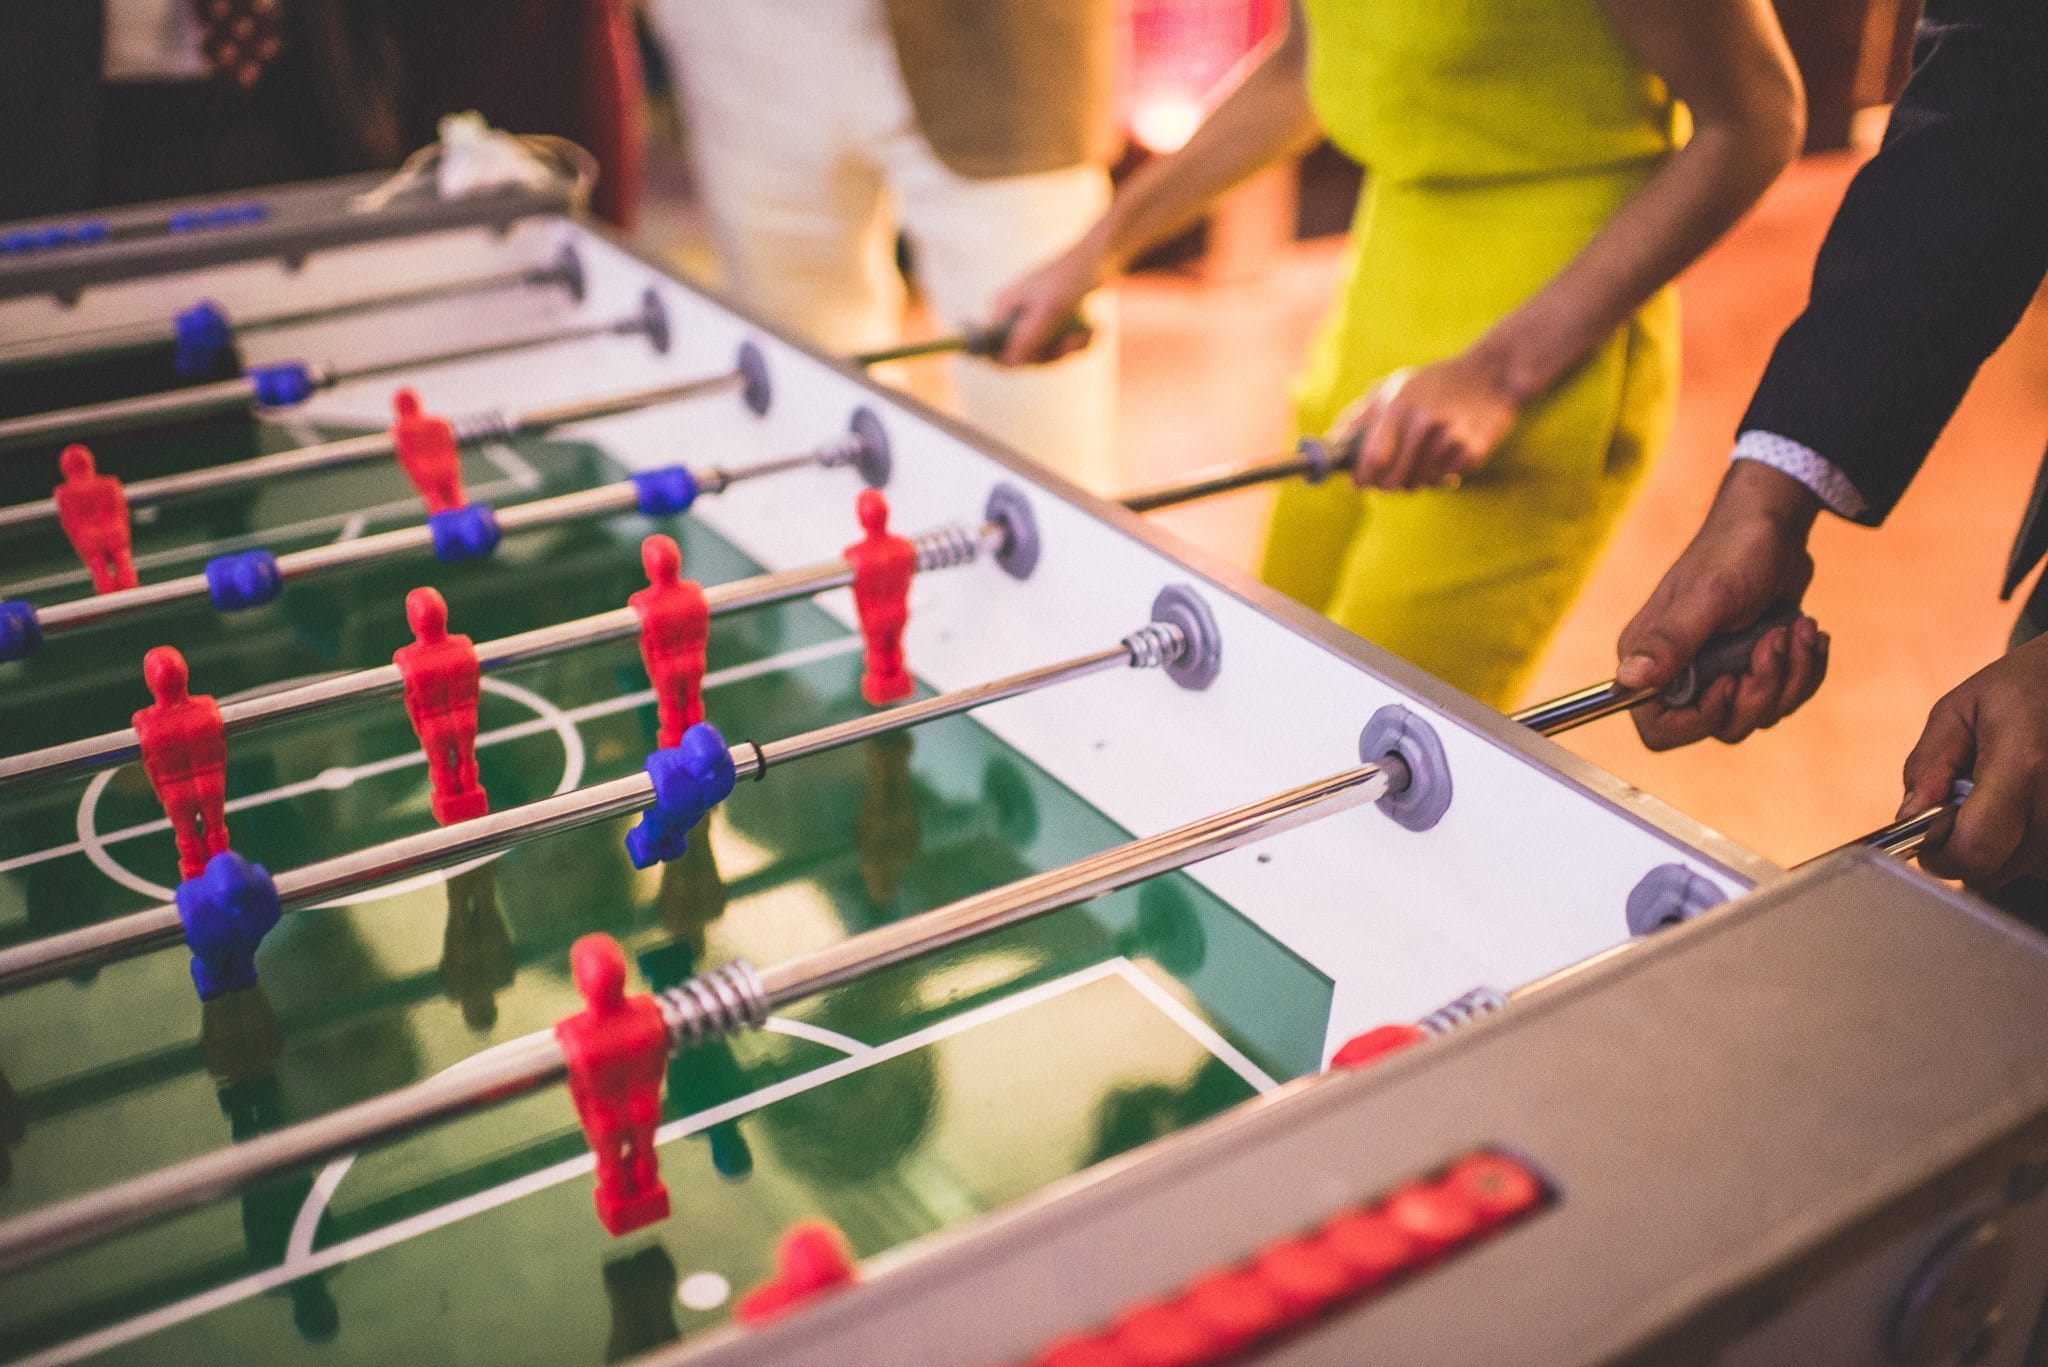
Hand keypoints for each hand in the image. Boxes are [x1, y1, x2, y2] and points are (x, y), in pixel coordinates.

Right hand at [988, 240, 1104, 366]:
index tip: (1042, 359)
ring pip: (1045, 355)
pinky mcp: (1050, 324)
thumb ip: (1028, 338)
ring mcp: (1031, 321)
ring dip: (1070, 348)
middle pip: (1024, 357)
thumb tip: (1008, 364)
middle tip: (1075, 342)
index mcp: (1001, 309)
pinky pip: (1060, 347)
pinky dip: (1077, 342)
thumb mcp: (1050, 310)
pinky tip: (1093, 330)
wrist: (1099, 257)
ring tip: (1090, 332)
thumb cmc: (1070, 278)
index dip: (1012, 362)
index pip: (992, 349)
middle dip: (1053, 353)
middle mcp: (1011, 316)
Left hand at [1335, 352, 1522, 491]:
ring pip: (1419, 483)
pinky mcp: (1472, 451)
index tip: (1358, 483)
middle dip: (1385, 484)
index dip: (1362, 478)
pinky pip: (1444, 481)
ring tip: (1420, 457)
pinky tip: (1444, 454)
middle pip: (1393, 480)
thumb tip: (1331, 444)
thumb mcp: (1393, 387)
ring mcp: (1450, 438)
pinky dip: (1440, 475)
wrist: (1490, 374)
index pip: (1373, 459)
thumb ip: (1359, 417)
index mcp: (1398, 406)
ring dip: (1414, 478)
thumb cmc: (1432, 383)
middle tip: (1387, 476)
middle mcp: (1424, 423)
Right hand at [1616, 461, 1828, 748]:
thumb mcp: (1708, 597)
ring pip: (1758, 716)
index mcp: (1652, 659)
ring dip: (1791, 674)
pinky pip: (1783, 699)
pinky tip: (1806, 632)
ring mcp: (1717, 673)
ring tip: (1796, 628)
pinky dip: (1806, 669)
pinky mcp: (1751, 669)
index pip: (1659, 727)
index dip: (1699, 719)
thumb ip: (1670, 642)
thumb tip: (1629, 680)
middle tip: (1774, 641)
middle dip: (1761, 689)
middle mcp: (1678, 673)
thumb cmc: (1736, 552)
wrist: (1775, 528)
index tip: (1730, 682)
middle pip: (1721, 726)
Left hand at [1899, 635, 2047, 889]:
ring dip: (1998, 848)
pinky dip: (2026, 846)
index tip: (1927, 841)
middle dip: (1964, 851)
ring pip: (2021, 871)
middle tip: (1963, 810)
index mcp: (2021, 765)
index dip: (1940, 856)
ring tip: (2001, 798)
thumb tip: (1908, 816)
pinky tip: (2025, 807)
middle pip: (1996, 870)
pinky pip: (2043, 862)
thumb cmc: (2020, 688)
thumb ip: (1928, 764)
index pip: (1974, 849)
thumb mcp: (1960, 709)